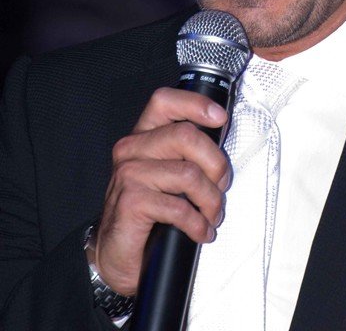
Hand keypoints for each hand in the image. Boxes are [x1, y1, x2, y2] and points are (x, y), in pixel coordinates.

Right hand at [91, 87, 229, 295]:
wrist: (115, 252)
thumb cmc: (148, 211)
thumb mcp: (167, 173)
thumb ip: (187, 152)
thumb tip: (220, 140)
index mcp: (143, 135)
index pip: (165, 100)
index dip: (196, 104)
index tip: (220, 118)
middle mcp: (132, 149)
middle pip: (186, 136)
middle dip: (216, 163)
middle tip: (221, 186)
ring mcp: (129, 174)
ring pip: (189, 174)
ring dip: (211, 200)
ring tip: (212, 214)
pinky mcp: (131, 202)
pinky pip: (179, 207)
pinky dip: (198, 223)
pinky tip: (200, 231)